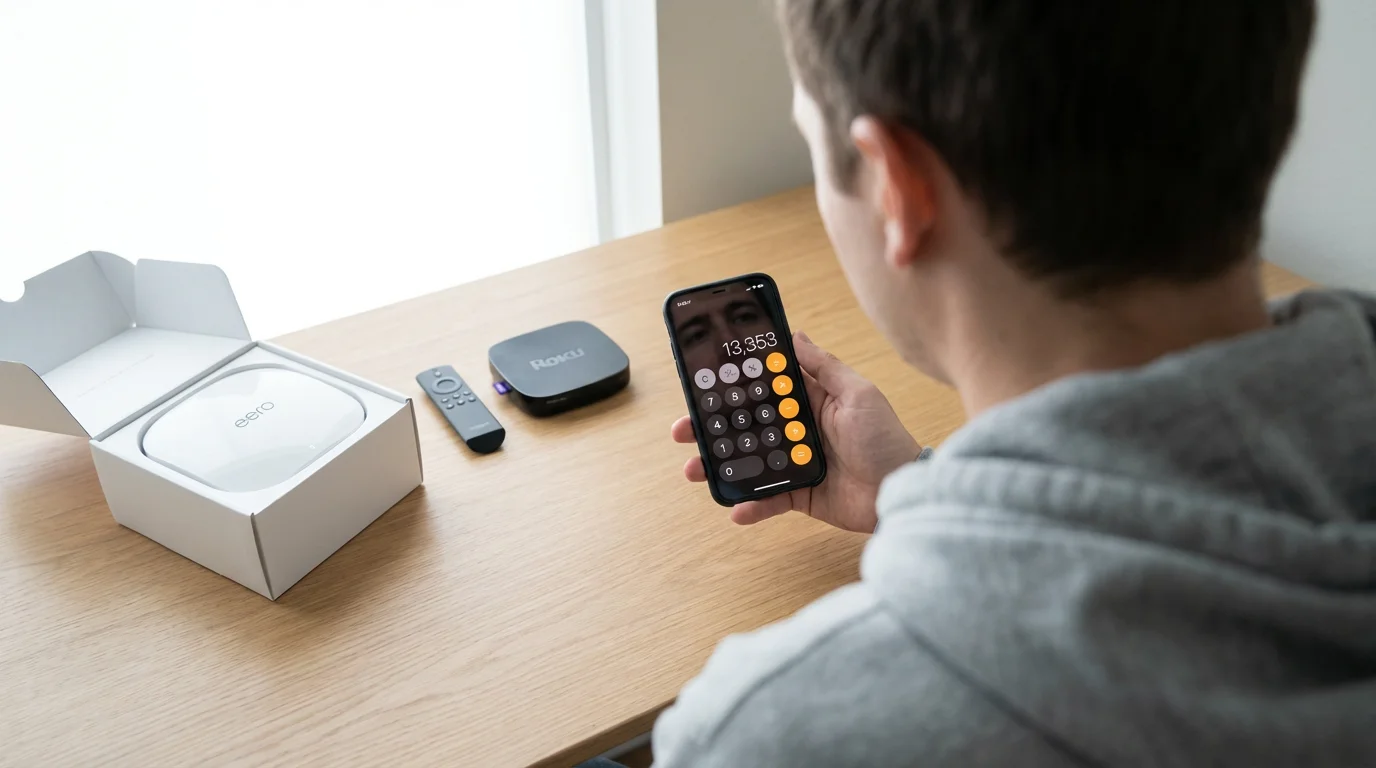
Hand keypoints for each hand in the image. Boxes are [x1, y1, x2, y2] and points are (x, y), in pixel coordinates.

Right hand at [671, 331, 920, 532]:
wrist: (904, 490)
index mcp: (810, 401)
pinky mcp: (800, 495)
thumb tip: (795, 336)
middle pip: (746, 426)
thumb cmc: (886, 438)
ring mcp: (796, 464)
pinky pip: (769, 500)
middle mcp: (798, 430)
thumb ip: (823, 367)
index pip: (763, 389)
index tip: (704, 384)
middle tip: (682, 430)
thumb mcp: (858, 393)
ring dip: (719, 467)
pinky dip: (751, 506)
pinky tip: (735, 508)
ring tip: (694, 470)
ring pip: (748, 463)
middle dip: (712, 428)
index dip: (734, 386)